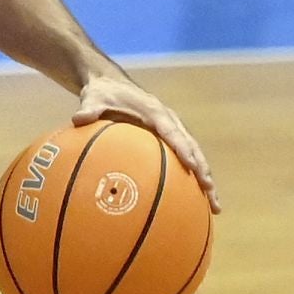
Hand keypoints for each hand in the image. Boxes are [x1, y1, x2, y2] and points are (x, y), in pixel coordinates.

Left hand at [74, 74, 218, 211]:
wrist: (112, 85)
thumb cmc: (103, 94)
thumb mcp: (94, 98)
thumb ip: (89, 109)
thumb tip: (78, 119)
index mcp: (156, 113)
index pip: (174, 134)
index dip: (184, 151)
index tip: (194, 168)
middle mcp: (171, 122)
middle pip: (193, 149)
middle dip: (204, 172)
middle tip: (211, 194)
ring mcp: (173, 131)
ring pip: (194, 157)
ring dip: (205, 180)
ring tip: (215, 207)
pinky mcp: (169, 139)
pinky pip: (183, 159)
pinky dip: (191, 178)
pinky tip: (193, 202)